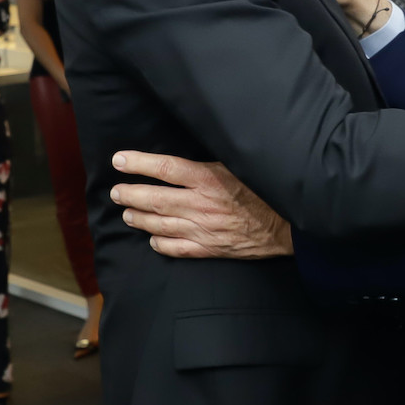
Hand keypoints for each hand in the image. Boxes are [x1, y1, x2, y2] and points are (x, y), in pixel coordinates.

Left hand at [110, 151, 292, 258]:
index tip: (119, 160)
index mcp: (209, 179)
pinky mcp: (208, 248)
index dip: (138, 163)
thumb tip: (188, 156)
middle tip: (116, 191)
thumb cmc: (265, 191)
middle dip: (130, 193)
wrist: (288, 225)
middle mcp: (200, 204)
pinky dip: (159, 244)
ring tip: (127, 213)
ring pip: (159, 225)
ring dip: (139, 218)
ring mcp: (202, 229)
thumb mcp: (240, 167)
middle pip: (154, 198)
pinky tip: (152, 240)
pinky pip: (175, 248)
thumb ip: (213, 164)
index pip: (165, 168)